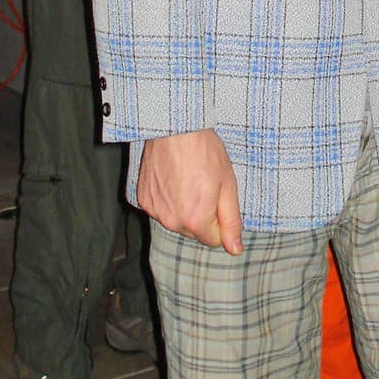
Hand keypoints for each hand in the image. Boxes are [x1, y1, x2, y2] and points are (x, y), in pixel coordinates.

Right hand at [137, 128, 243, 253]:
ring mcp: (154, 210)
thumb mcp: (228, 186)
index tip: (219, 198)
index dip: (220, 221)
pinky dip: (167, 199)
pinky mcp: (143, 199)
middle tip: (205, 185)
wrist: (176, 128)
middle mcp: (171, 221)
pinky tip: (173, 179)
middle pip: (194, 232)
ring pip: (176, 221)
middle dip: (202, 215)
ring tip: (188, 180)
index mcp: (195, 220)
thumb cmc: (205, 153)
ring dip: (184, 208)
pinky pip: (161, 209)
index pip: (213, 240)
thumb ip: (231, 221)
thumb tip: (235, 250)